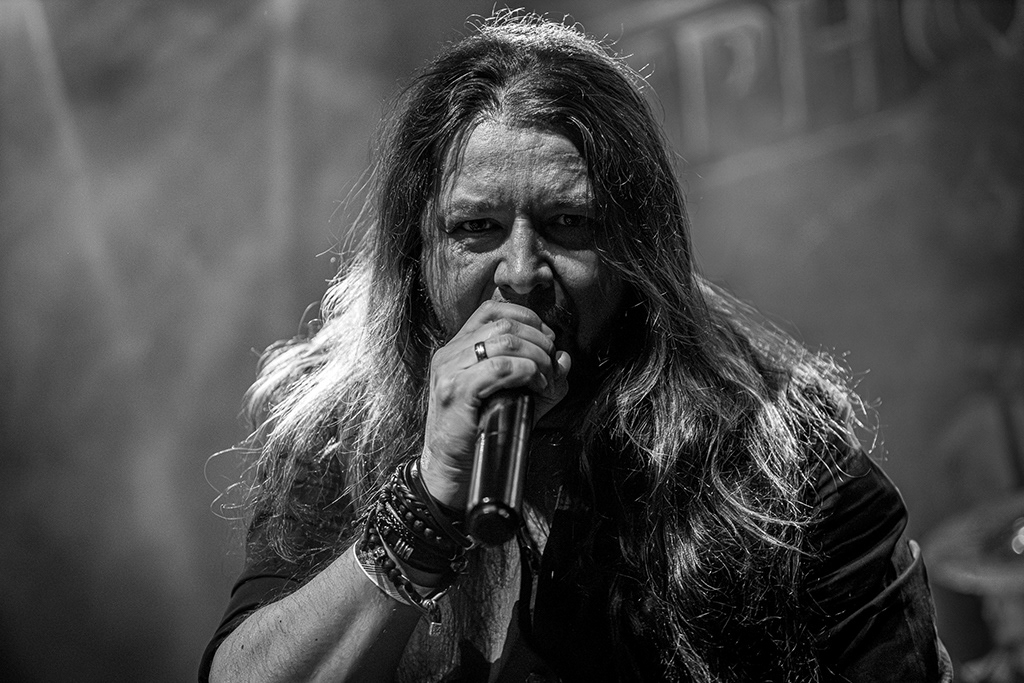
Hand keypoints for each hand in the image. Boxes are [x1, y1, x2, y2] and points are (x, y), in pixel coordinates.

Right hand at [419, 300, 570, 507]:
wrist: (452, 467)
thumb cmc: (480, 432)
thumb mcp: (512, 396)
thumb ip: (539, 375)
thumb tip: (564, 358)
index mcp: (457, 348)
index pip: (491, 309)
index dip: (526, 316)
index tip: (546, 338)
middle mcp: (449, 353)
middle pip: (503, 323)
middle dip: (538, 338)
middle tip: (551, 360)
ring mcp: (449, 370)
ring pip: (503, 341)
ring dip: (536, 355)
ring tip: (545, 376)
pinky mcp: (456, 391)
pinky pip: (499, 367)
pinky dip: (526, 370)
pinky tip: (535, 384)